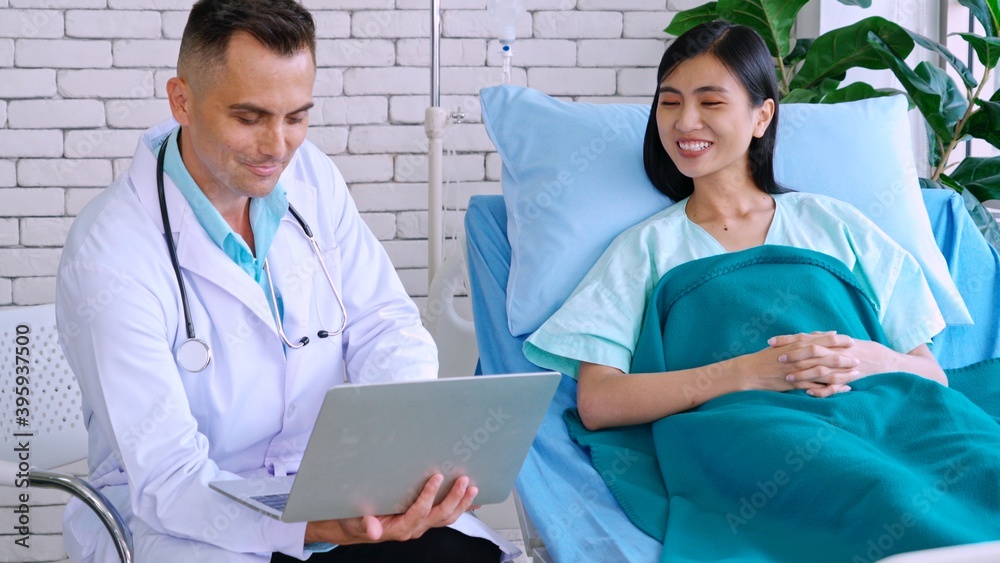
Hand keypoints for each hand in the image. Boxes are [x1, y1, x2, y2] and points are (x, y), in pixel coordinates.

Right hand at [304, 473, 477, 544]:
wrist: (355, 528)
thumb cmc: (355, 521)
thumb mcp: (355, 521)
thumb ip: (365, 524)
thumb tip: (373, 529)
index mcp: (400, 528)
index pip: (419, 511)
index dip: (428, 496)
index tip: (436, 478)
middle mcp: (414, 527)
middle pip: (440, 515)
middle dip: (454, 498)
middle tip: (463, 480)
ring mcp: (421, 524)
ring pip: (446, 517)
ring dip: (462, 503)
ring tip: (472, 488)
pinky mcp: (424, 519)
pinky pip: (445, 515)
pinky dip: (460, 507)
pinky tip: (471, 500)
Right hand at [736, 332, 858, 395]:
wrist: (750, 372)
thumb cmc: (766, 357)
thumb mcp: (785, 343)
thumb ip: (805, 338)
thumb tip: (825, 333)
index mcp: (798, 345)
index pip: (823, 341)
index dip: (839, 341)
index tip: (851, 341)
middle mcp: (800, 357)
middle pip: (828, 357)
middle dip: (845, 358)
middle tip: (858, 359)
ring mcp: (799, 371)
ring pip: (826, 372)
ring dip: (842, 373)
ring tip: (855, 374)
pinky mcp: (796, 384)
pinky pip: (818, 387)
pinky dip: (832, 388)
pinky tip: (843, 389)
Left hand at [770, 332, 902, 396]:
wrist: (885, 361)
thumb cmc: (859, 349)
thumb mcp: (841, 341)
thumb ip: (823, 337)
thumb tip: (806, 334)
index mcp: (832, 341)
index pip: (806, 337)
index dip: (788, 339)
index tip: (771, 341)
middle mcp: (836, 352)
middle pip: (812, 351)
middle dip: (794, 354)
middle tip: (776, 358)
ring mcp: (843, 366)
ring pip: (821, 369)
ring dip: (804, 374)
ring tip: (788, 378)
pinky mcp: (849, 380)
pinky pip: (834, 386)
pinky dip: (821, 390)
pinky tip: (808, 393)